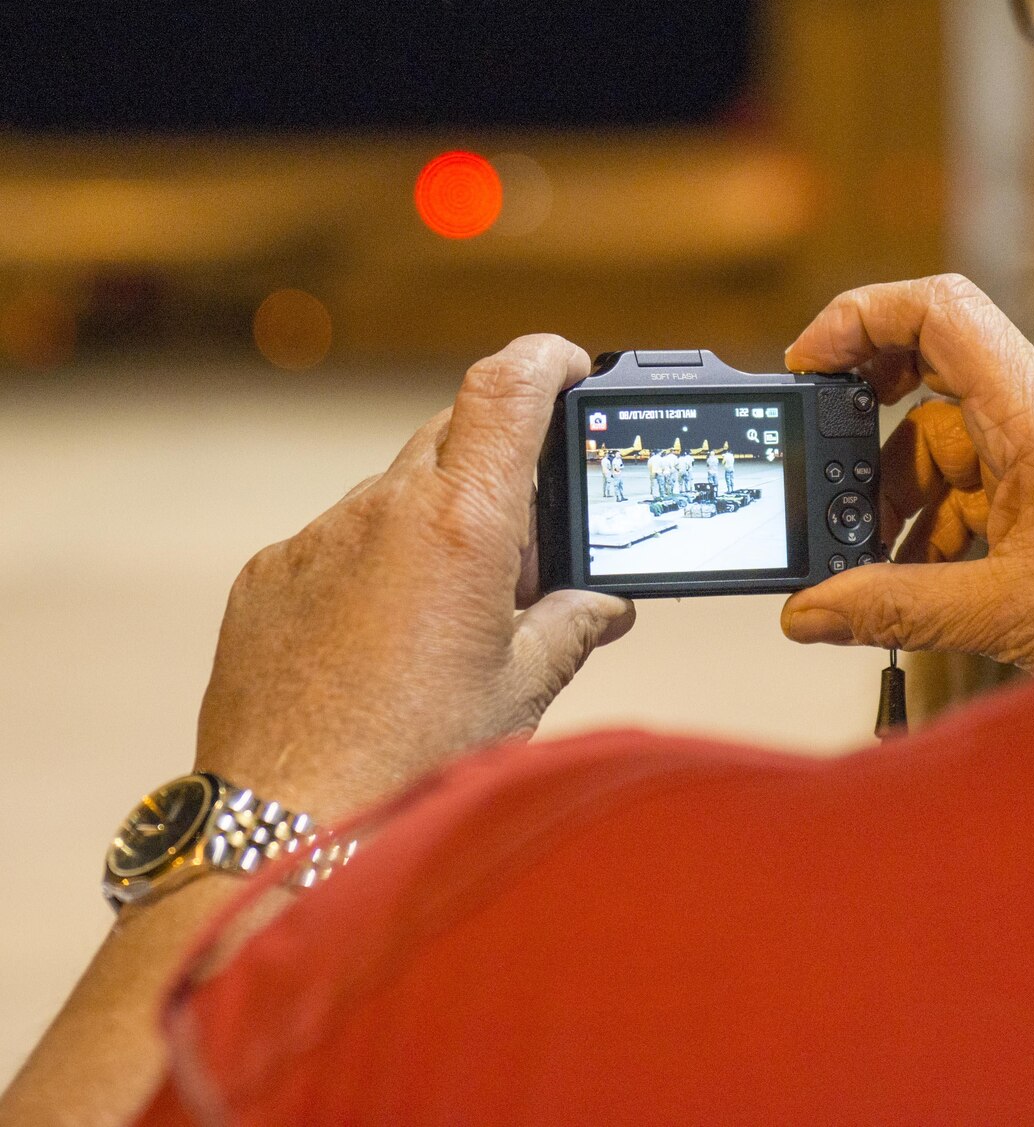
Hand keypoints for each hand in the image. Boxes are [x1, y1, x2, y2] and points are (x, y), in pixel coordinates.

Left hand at [192, 335, 633, 824]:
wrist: (286, 834)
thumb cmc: (416, 763)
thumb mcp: (523, 688)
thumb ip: (573, 623)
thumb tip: (605, 604)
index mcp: (464, 522)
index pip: (508, 386)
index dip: (547, 359)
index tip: (570, 365)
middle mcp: (385, 510)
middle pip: (454, 434)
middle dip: (499, 467)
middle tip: (524, 548)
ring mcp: (316, 540)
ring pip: (394, 492)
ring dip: (434, 524)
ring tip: (449, 617)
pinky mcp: (268, 577)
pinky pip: (335, 542)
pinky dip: (373, 567)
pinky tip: (383, 645)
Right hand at [779, 276, 1033, 670]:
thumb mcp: (1008, 609)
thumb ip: (900, 607)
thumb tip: (810, 614)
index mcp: (1033, 409)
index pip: (939, 309)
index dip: (862, 315)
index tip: (807, 363)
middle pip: (928, 383)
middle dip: (871, 443)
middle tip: (835, 498)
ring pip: (946, 444)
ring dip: (903, 503)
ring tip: (880, 575)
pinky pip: (975, 484)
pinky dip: (939, 526)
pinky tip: (924, 585)